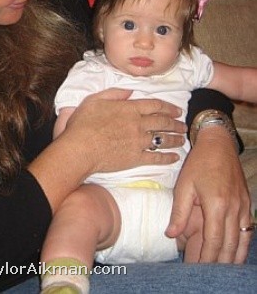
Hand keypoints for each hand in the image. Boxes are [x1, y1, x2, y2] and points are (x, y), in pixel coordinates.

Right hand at [30, 89, 185, 212]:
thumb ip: (114, 93)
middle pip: (163, 122)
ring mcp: (139, 142)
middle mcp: (138, 124)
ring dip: (175, 138)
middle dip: (175, 123)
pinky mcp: (136, 158)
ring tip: (182, 139)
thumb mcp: (95, 100)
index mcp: (129, 108)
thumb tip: (130, 90)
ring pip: (163, 139)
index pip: (155, 105)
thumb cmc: (83, 123)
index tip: (177, 110)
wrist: (80, 148)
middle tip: (183, 125)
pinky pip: (157, 157)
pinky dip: (168, 157)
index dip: (168, 107)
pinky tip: (175, 157)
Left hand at [166, 126, 252, 262]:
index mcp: (216, 204)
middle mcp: (233, 208)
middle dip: (219, 262)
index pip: (214, 240)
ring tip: (223, 269)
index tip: (198, 267)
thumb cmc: (199, 163)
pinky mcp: (247, 204)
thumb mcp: (184, 185)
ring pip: (242, 241)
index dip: (207, 257)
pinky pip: (247, 230)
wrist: (219, 145)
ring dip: (233, 257)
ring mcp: (243, 207)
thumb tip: (171, 234)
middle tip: (208, 274)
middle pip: (230, 245)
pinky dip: (243, 245)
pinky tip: (237, 253)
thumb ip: (179, 211)